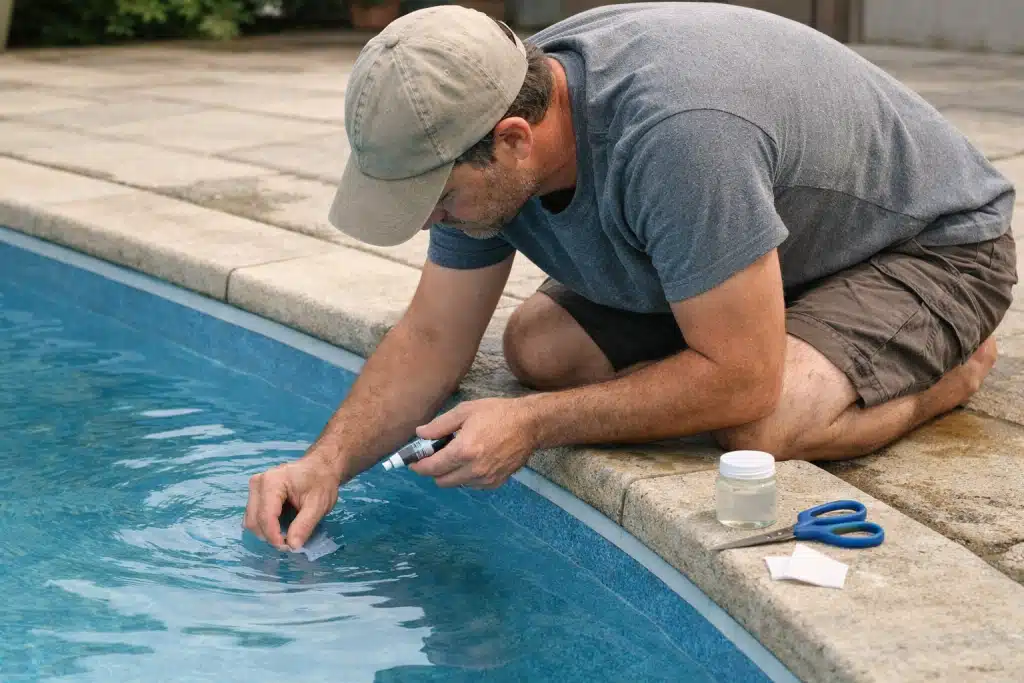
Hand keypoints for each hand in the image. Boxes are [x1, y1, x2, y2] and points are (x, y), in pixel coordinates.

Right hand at [244, 450, 341, 550]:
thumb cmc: (321, 482)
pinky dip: (265, 526)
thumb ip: (304, 525)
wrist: (319, 467)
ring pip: (250, 520)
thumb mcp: (319, 504)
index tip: (288, 547)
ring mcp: (254, 488)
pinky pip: (253, 516)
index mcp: (272, 482)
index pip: (265, 516)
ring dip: (266, 533)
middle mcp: (258, 483)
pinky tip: (281, 526)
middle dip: (270, 536)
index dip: (274, 536)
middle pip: (254, 520)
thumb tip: (293, 546)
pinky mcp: (255, 494)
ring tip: (287, 534)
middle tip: (291, 543)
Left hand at [409, 398, 536, 487]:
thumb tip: (420, 434)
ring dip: (451, 473)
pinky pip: (472, 485)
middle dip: (434, 470)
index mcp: (463, 450)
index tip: (413, 462)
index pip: (432, 468)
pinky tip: (473, 460)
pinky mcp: (496, 482)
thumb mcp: (465, 411)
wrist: (530, 424)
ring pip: (457, 484)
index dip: (418, 466)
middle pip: (441, 481)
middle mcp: (474, 469)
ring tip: (458, 455)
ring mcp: (486, 478)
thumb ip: (440, 425)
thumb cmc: (497, 413)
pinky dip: (467, 476)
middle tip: (436, 455)